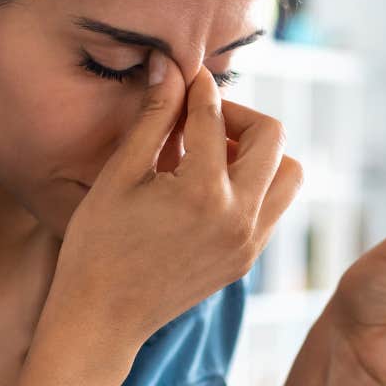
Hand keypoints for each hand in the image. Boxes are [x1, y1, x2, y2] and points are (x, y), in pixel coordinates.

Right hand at [48, 50, 302, 352]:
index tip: (185, 76)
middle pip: (272, 137)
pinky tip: (210, 187)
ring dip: (258, 153)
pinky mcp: (247, 260)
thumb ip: (154, 118)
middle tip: (200, 119)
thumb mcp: (120, 175)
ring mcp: (249, 243)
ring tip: (212, 156)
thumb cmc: (97, 246)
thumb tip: (169, 66)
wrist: (102, 319)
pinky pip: (273, 207)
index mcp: (203, 192)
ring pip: (288, 174)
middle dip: (238, 116)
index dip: (197, 88)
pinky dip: (254, 185)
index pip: (215, 117)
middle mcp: (239, 218)